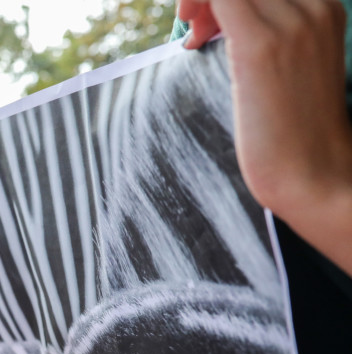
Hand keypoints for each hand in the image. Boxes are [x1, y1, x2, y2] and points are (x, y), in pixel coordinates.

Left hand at [179, 0, 351, 275]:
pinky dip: (195, 7)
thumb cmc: (292, 131)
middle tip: (194, 31)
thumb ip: (264, 34)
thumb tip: (215, 21)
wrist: (313, 175)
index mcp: (323, 5)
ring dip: (199, 2)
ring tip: (193, 38)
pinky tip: (191, 43)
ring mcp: (291, 22)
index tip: (207, 23)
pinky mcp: (260, 46)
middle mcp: (313, 5)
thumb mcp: (288, 66)